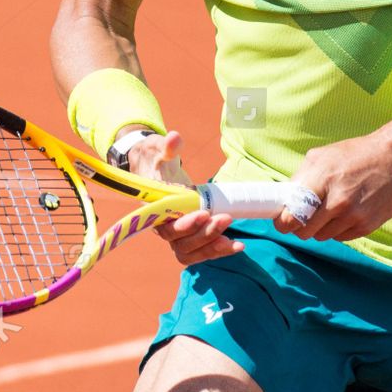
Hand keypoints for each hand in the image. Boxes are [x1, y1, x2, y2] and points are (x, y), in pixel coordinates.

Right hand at [125, 129, 244, 266]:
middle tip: (225, 218)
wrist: (155, 168)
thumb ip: (167, 146)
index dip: (185, 224)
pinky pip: (201, 251)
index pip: (167, 226)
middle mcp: (162, 227)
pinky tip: (237, 245)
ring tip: (234, 241)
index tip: (204, 213)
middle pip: (181, 243)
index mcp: (154, 209)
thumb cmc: (156, 159)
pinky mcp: (189, 237)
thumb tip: (175, 139)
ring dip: (213, 248)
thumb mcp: (158, 149)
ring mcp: (176, 235)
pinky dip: (218, 251)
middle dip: (205, 234)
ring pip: (190, 252)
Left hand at [272, 113, 391, 241]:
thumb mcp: (323, 156)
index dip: (282, 223)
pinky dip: (338, 229)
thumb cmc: (357, 154)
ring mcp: (353, 216)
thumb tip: (284, 199)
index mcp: (321, 180)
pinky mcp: (366, 226)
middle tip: (303, 217)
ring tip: (329, 210)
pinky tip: (345, 212)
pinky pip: (340, 237)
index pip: (290, 216)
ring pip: (321, 236)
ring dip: (319, 228)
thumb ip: (301, 178)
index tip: (281, 221)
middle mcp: (337, 202)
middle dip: (299, 226)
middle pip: (303, 231)